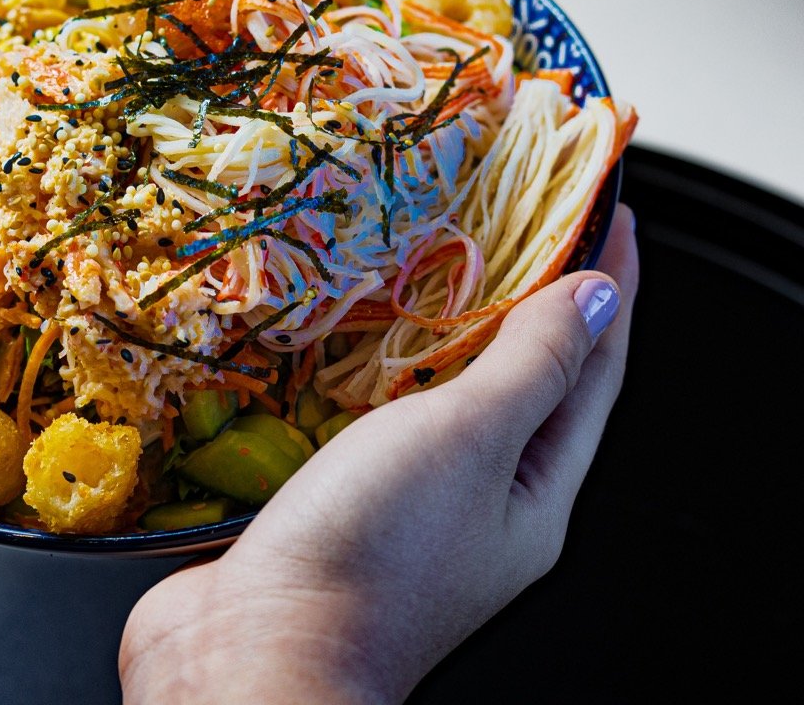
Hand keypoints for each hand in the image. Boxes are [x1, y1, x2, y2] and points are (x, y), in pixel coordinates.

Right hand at [121, 206, 638, 703]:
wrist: (252, 651)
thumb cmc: (373, 554)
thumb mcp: (470, 440)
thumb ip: (531, 364)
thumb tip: (596, 296)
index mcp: (534, 494)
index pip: (594, 368)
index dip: (608, 285)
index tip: (608, 210)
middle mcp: (479, 502)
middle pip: (524, 377)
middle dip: (529, 296)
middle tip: (520, 217)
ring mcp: (407, 501)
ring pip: (440, 393)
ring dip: (445, 325)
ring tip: (439, 254)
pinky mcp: (337, 494)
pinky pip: (370, 413)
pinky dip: (373, 362)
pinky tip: (351, 329)